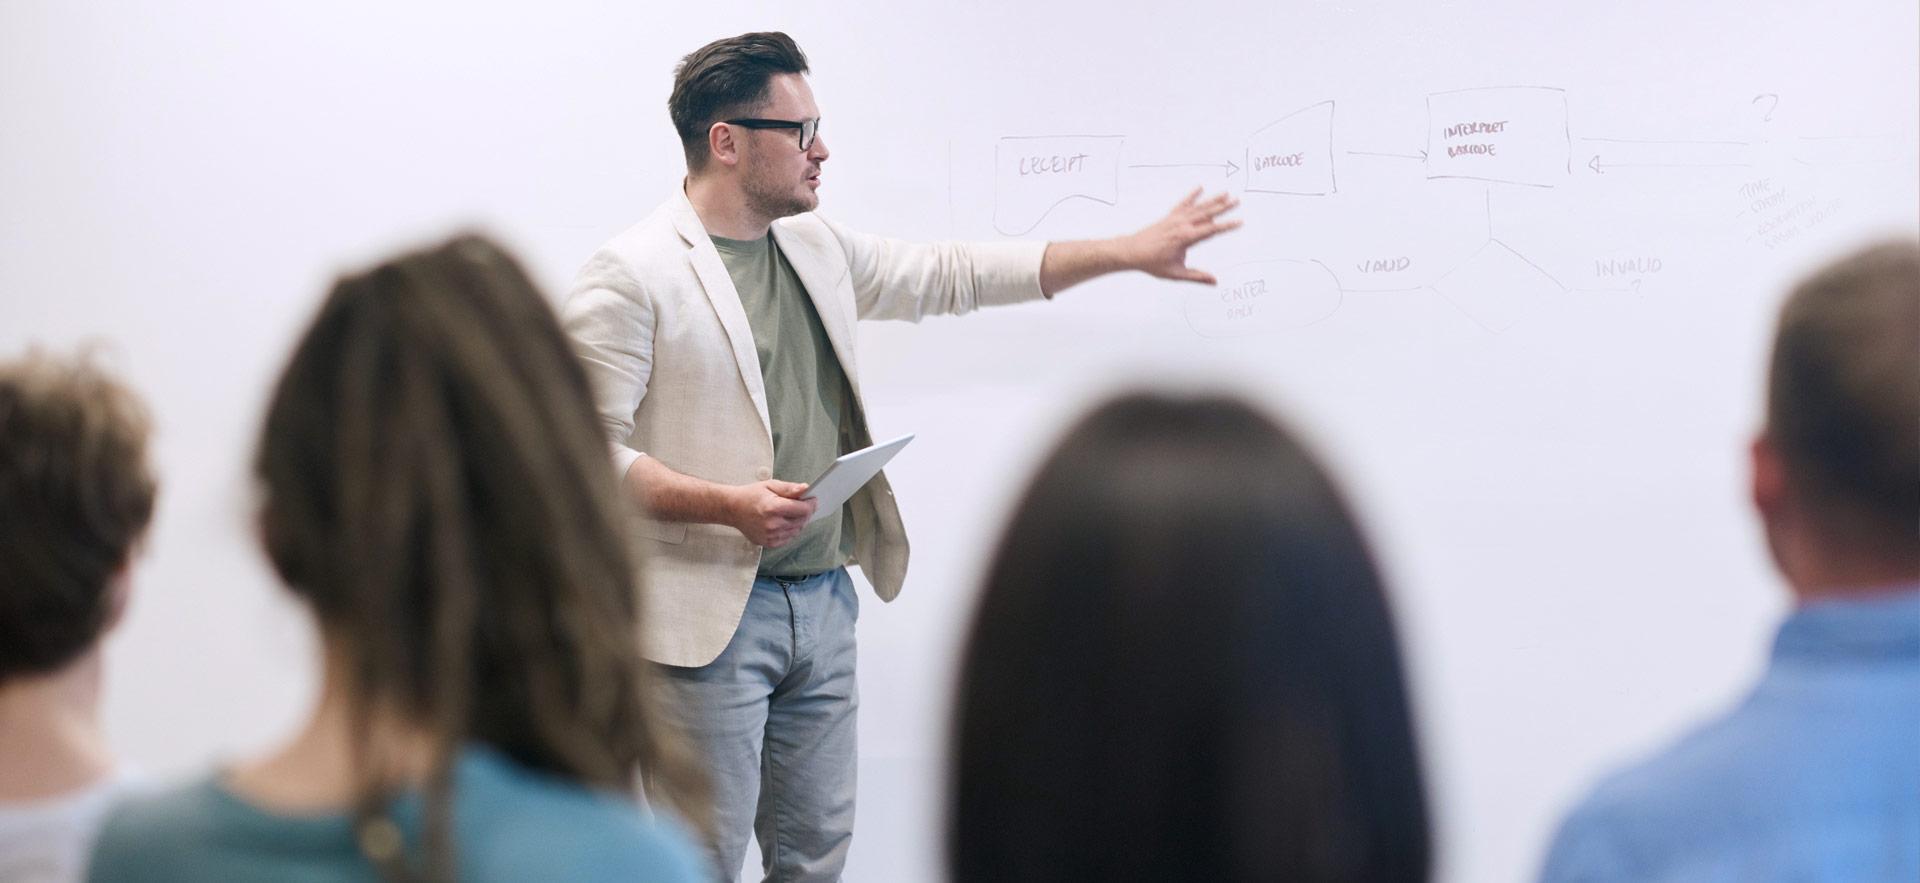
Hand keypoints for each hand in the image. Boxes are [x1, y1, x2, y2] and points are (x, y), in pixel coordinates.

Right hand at [730, 480, 816, 547]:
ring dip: (799, 521)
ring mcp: (770, 536)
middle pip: (802, 521)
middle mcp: (773, 524)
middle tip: (804, 504)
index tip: (813, 499)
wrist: (732, 509)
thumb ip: (789, 488)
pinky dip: (791, 530)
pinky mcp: (768, 543)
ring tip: (792, 512)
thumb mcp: (770, 486)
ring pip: (797, 530)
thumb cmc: (751, 495)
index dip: (811, 504)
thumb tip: (806, 488)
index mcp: (773, 507)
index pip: (803, 509)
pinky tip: (784, 521)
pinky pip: (788, 538)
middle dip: (807, 512)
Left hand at [1122, 187, 1241, 283]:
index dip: (1227, 226)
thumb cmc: (1152, 263)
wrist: (1131, 251)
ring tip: (1225, 193)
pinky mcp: (1169, 216)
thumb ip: (1196, 277)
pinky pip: (1182, 203)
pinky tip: (1200, 187)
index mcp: (1186, 238)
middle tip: (1238, 200)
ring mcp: (1175, 219)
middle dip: (1223, 207)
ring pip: (1197, 207)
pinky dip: (1191, 195)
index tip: (1240, 221)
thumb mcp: (1175, 274)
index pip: (1212, 230)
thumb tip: (1214, 281)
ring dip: (1212, 200)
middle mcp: (1182, 225)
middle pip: (1207, 214)